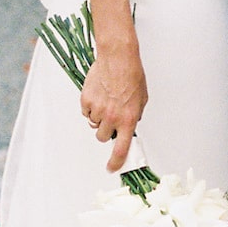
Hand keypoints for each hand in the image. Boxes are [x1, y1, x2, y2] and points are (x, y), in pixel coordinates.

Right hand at [81, 45, 147, 172]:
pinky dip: (90, 106)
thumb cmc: (132, 75)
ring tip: (106, 99)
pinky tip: (98, 94)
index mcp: (128, 119)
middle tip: (110, 117)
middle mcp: (112, 117)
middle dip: (106, 130)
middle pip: (103, 137)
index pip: (121, 149)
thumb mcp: (141, 99)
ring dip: (98, 117)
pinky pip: (85, 111)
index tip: (112, 168)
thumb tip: (129, 125)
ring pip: (93, 124)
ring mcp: (98, 109)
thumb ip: (135, 115)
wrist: (118, 58)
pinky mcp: (86, 100)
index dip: (116, 162)